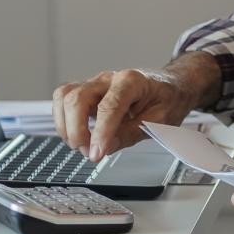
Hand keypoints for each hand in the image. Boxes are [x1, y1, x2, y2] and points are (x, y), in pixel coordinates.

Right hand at [53, 53, 219, 158]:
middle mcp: (109, 78)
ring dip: (65, 126)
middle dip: (77, 131)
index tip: (96, 155)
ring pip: (64, 96)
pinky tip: (76, 135)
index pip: (108, 107)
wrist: (170, 86)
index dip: (100, 133)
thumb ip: (131, 133)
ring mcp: (95, 84)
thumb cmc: (167, 100)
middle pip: (77, 98)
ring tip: (82, 145)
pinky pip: (63, 101)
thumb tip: (105, 148)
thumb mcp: (160, 121)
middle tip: (90, 153)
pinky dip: (63, 121)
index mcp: (132, 81)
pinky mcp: (86, 92)